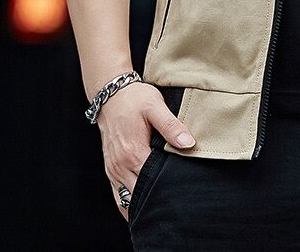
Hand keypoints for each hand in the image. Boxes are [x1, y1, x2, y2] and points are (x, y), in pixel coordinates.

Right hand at [96, 82, 194, 219]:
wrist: (111, 94)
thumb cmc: (134, 99)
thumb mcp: (155, 107)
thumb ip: (171, 127)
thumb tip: (189, 144)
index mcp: (133, 153)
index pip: (152, 182)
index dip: (168, 188)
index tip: (182, 192)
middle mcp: (120, 166)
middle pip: (139, 195)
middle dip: (157, 199)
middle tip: (177, 202)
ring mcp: (113, 169)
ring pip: (125, 200)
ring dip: (142, 203)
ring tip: (162, 204)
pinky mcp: (110, 169)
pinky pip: (118, 195)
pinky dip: (129, 202)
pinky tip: (143, 202)